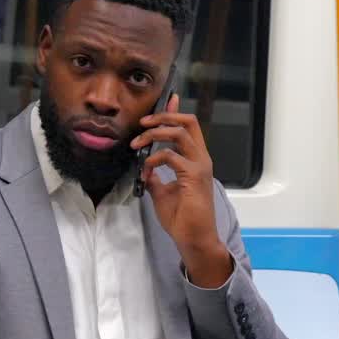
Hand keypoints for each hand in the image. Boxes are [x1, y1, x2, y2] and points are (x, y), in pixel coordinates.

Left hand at [132, 96, 231, 287]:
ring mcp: (199, 166)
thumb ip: (156, 177)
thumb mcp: (162, 193)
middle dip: (164, 117)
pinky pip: (170, 156)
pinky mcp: (193, 176)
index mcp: (196, 160)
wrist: (194, 238)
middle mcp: (201, 159)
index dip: (175, 112)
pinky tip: (145, 171)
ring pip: (178, 133)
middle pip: (188, 122)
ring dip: (154, 134)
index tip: (167, 100)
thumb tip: (145, 168)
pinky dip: (153, 159)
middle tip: (143, 123)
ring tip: (137, 145)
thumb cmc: (182, 218)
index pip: (188, 128)